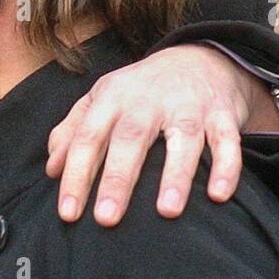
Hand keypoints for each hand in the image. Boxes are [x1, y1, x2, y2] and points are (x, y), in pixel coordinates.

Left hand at [45, 44, 273, 225]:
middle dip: (118, 179)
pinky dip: (226, 167)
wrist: (197, 59)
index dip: (75, 175)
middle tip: (106, 218)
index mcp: (112, 98)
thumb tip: (51, 169)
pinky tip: (218, 196)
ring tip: (167, 211)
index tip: (68, 213)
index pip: (87, 138)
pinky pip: (227, 140)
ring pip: (183, 138)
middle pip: (131, 138)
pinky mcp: (222, 114)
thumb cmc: (138, 93)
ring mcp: (188, 106)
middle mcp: (148, 100)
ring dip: (176, 175)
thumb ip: (71, 132)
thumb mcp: (100, 102)